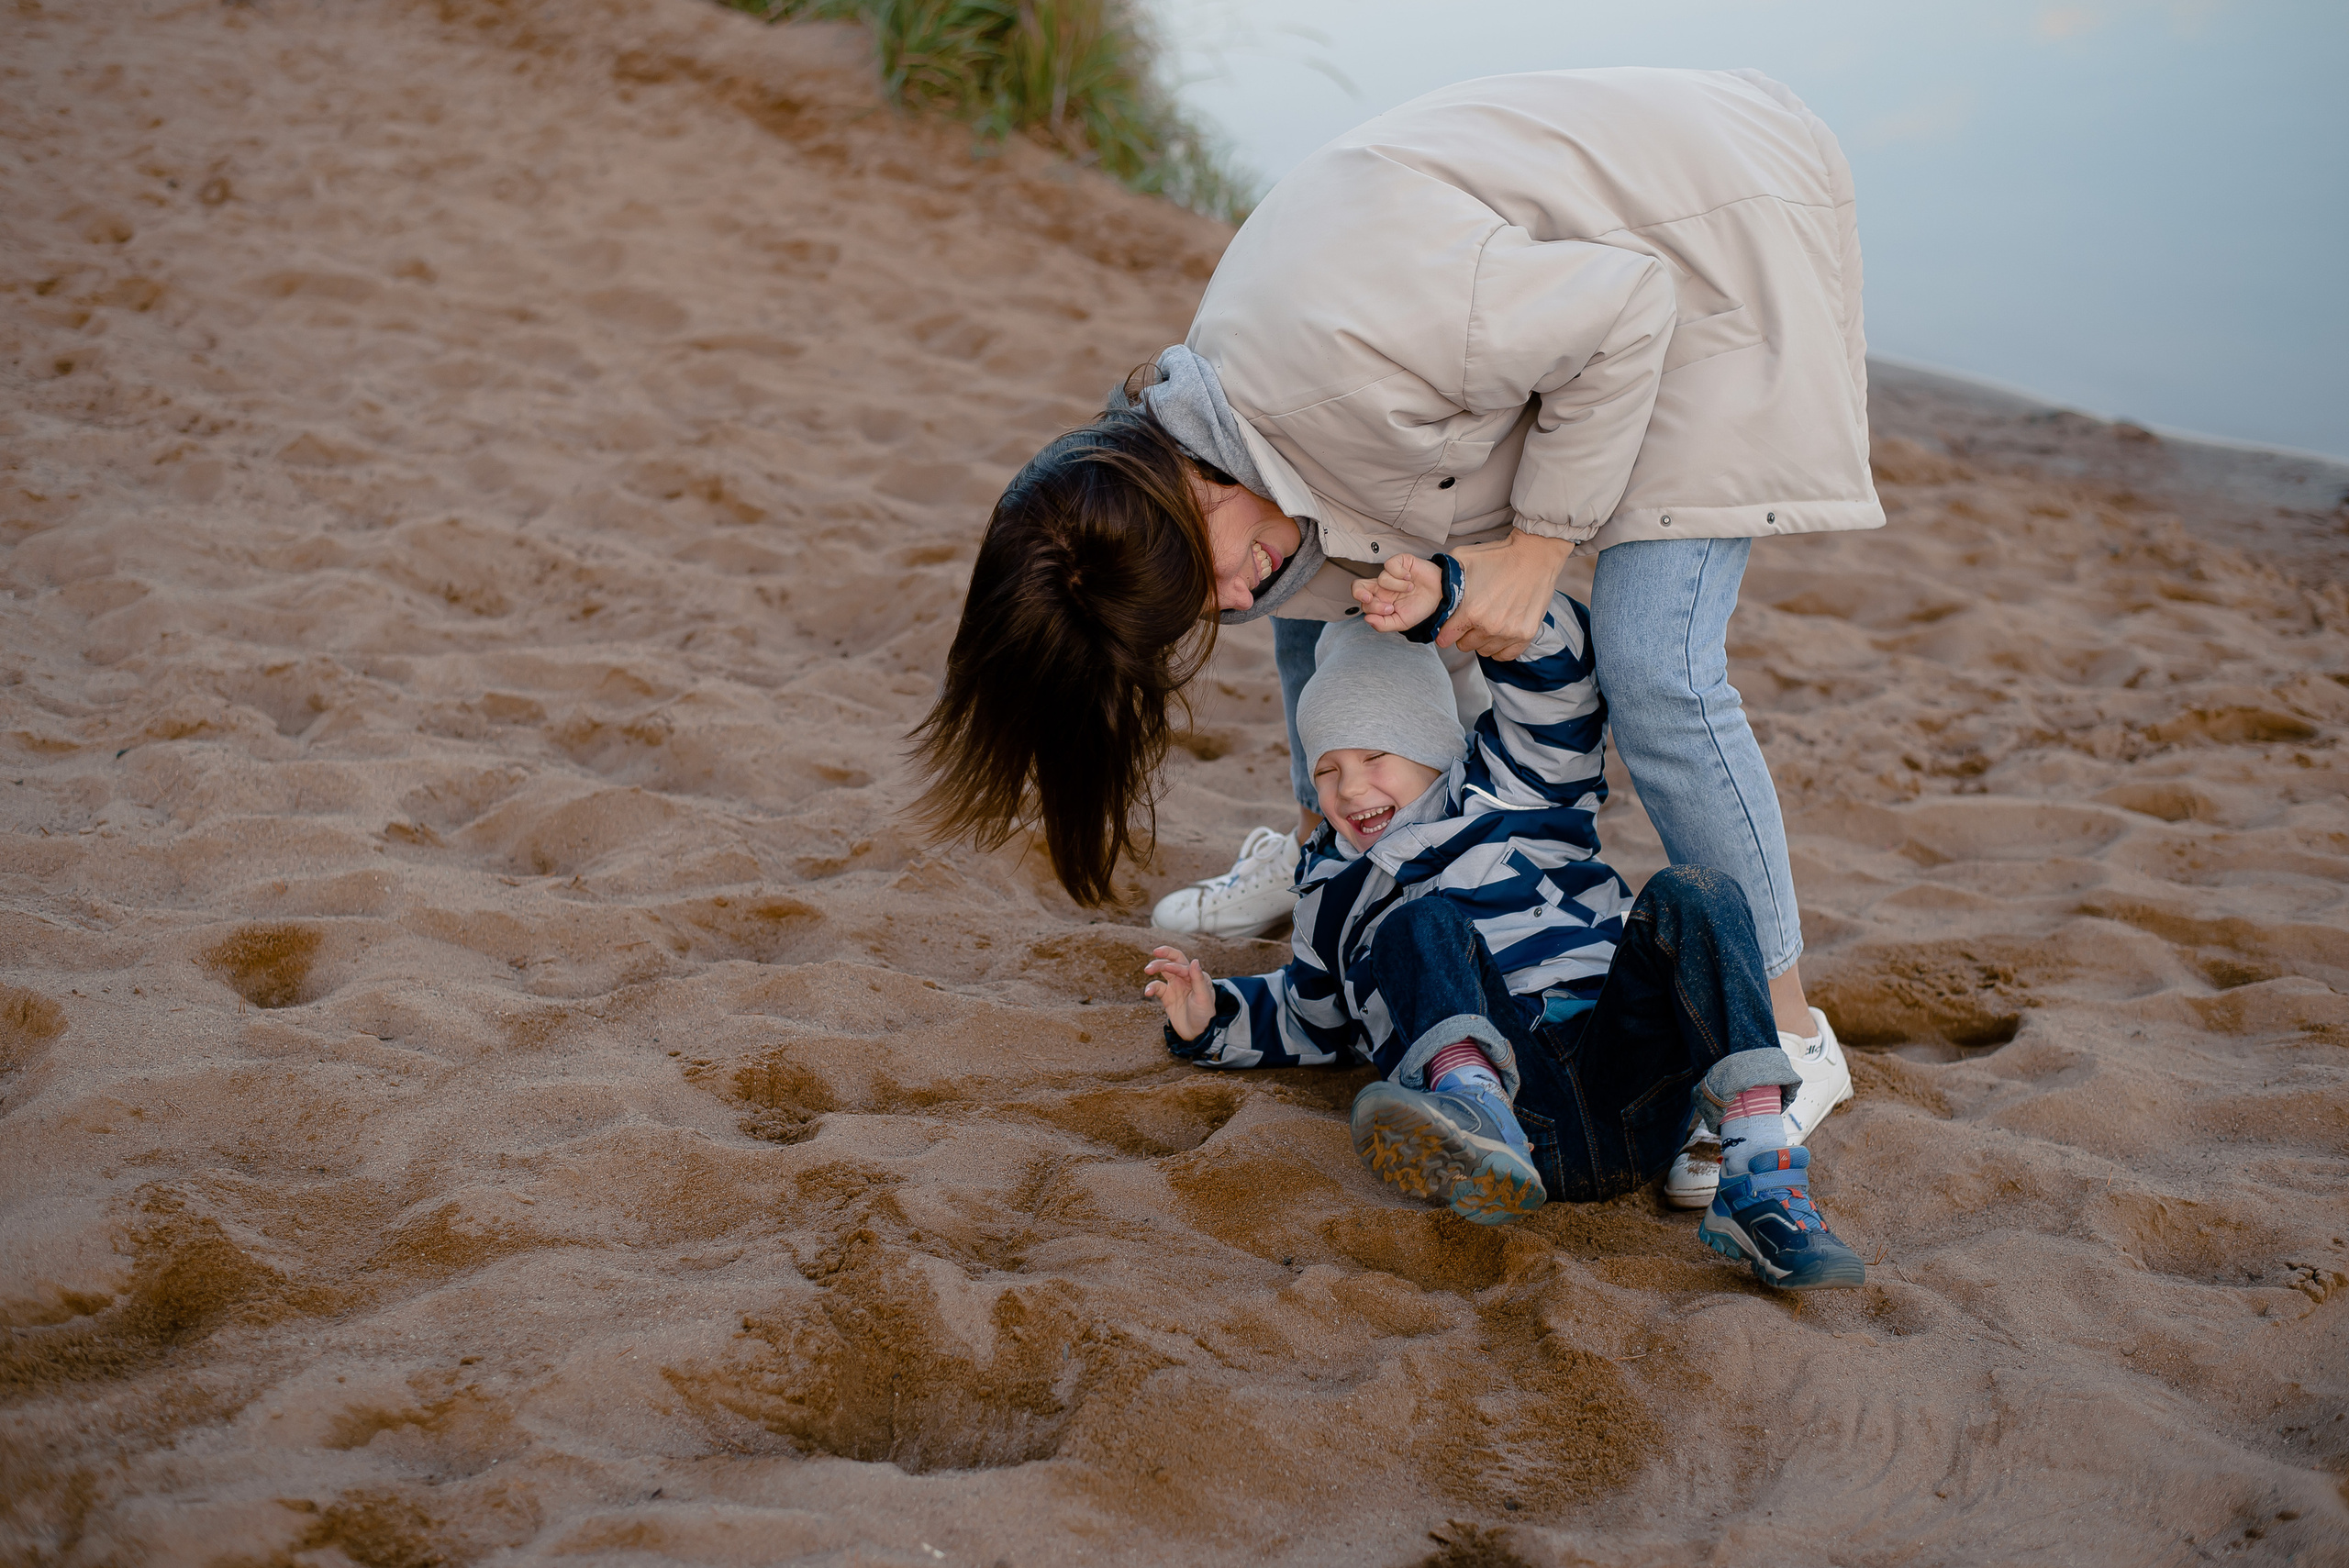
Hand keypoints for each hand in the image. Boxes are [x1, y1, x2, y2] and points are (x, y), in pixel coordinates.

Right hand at [1143, 945, 1216, 1039]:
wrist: (1198, 1033)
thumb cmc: (1205, 1015)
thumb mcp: (1204, 997)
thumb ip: (1198, 979)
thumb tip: (1195, 960)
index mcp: (1197, 976)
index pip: (1183, 964)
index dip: (1175, 964)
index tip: (1167, 968)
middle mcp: (1186, 978)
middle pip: (1173, 961)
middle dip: (1163, 956)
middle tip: (1155, 954)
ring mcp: (1176, 986)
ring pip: (1163, 971)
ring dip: (1155, 967)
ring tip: (1147, 970)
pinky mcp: (1167, 996)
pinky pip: (1157, 987)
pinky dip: (1151, 987)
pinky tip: (1148, 992)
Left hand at [1350, 553, 1444, 632]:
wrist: (1440, 595)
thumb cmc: (1421, 607)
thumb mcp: (1401, 622)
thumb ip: (1383, 624)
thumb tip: (1367, 619)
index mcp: (1380, 601)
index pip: (1363, 602)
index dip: (1371, 606)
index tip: (1388, 610)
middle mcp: (1382, 588)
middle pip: (1357, 586)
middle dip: (1360, 593)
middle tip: (1372, 598)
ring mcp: (1390, 575)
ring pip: (1380, 578)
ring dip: (1398, 586)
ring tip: (1410, 588)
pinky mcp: (1399, 562)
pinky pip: (1390, 565)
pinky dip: (1401, 573)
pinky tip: (1409, 578)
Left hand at [1442, 529, 1574, 660]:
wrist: (1534, 555)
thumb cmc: (1499, 556)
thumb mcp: (1462, 559)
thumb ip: (1445, 577)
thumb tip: (1434, 588)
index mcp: (1471, 611)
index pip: (1446, 637)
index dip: (1445, 632)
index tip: (1448, 628)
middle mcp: (1489, 626)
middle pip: (1464, 645)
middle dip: (1464, 634)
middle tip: (1471, 620)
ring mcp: (1509, 633)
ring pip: (1484, 651)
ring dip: (1482, 640)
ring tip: (1487, 623)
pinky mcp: (1526, 634)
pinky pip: (1506, 655)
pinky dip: (1500, 648)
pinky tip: (1499, 635)